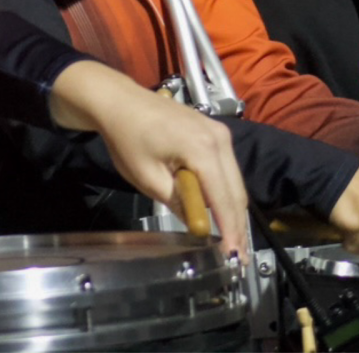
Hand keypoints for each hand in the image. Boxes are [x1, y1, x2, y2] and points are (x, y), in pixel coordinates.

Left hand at [48, 61, 249, 257]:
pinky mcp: (216, 133)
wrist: (120, 101)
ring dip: (233, 210)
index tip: (234, 257)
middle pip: (237, 191)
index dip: (230, 230)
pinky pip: (228, 169)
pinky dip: (226, 193)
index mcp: (203, 149)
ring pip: (235, 181)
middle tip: (237, 257)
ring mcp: (221, 133)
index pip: (224, 198)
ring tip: (230, 240)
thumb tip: (200, 227)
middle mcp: (220, 139)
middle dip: (237, 225)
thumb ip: (178, 202)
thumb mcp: (147, 177)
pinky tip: (221, 212)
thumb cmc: (128, 138)